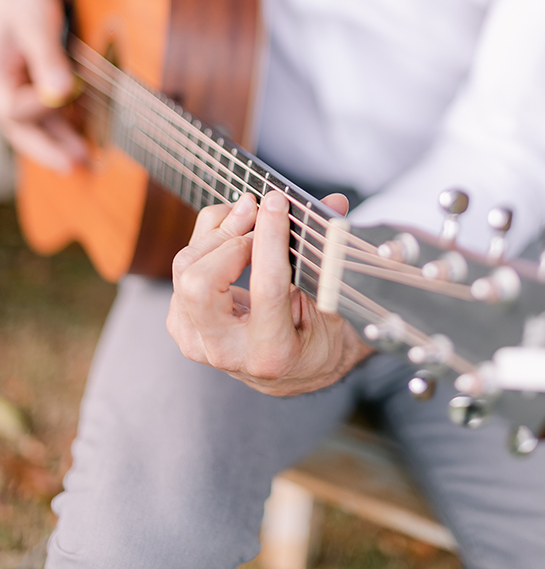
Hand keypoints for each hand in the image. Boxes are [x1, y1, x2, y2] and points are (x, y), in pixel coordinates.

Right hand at [0, 0, 86, 170]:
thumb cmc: (23, 2)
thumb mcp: (35, 25)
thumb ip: (47, 59)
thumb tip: (60, 93)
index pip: (15, 109)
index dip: (41, 106)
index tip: (68, 88)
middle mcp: (3, 89)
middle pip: (20, 129)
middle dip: (46, 149)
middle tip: (72, 167)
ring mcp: (17, 90)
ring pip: (35, 125)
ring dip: (58, 142)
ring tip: (83, 161)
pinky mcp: (33, 88)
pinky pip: (46, 114)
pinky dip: (63, 125)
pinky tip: (82, 137)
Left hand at [167, 190, 373, 395]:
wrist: (293, 370)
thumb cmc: (318, 336)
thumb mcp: (332, 303)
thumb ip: (330, 254)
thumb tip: (334, 202)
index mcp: (273, 352)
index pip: (266, 286)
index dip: (271, 237)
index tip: (277, 202)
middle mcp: (227, 351)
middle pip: (200, 282)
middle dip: (229, 236)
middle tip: (259, 211)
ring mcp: (197, 340)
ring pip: (185, 268)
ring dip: (217, 232)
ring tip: (249, 216)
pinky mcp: (182, 324)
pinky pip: (182, 268)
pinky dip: (207, 240)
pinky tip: (234, 235)